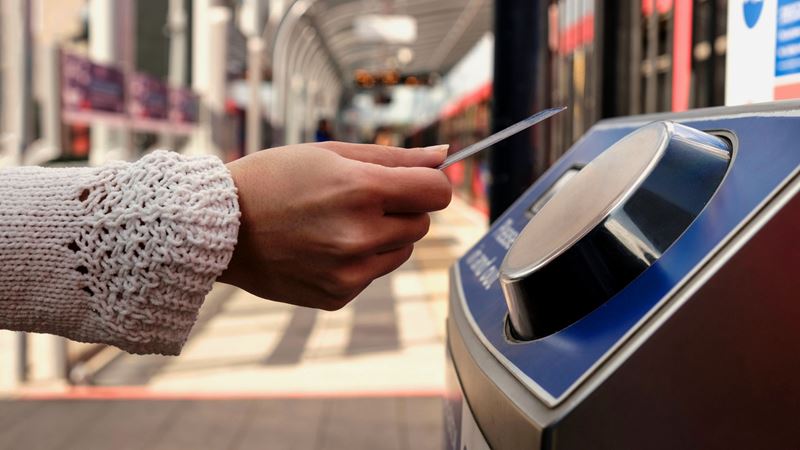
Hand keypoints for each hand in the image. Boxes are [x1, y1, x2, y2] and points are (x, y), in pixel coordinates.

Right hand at [219, 142, 451, 310]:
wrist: (218, 227)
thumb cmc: (274, 179)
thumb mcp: (330, 155)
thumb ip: (393, 158)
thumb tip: (444, 157)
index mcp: (361, 190)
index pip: (436, 192)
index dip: (428, 183)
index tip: (412, 182)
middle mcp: (359, 235)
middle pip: (422, 223)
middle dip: (401, 209)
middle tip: (358, 200)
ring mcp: (348, 271)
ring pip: (401, 251)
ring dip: (384, 237)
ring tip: (337, 224)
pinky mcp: (337, 295)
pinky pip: (372, 274)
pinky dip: (359, 261)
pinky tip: (321, 248)